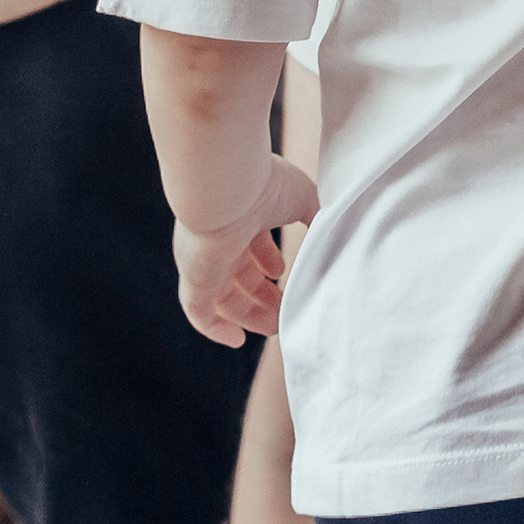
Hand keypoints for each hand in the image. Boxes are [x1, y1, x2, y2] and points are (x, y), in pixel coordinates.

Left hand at [174, 155, 319, 347]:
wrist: (226, 183)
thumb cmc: (265, 184)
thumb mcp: (303, 198)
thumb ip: (315, 216)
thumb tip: (328, 232)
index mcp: (240, 216)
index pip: (250, 245)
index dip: (268, 262)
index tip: (283, 273)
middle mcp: (218, 239)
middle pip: (238, 275)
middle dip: (263, 294)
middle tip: (286, 309)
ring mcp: (203, 260)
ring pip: (223, 297)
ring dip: (250, 314)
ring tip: (276, 326)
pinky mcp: (194, 278)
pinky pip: (199, 312)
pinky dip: (216, 329)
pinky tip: (236, 340)